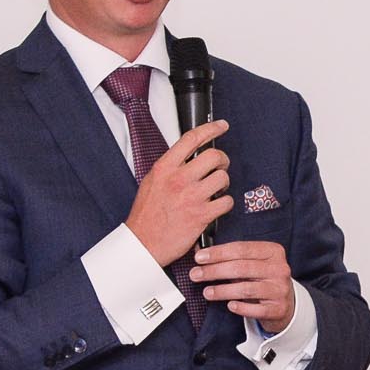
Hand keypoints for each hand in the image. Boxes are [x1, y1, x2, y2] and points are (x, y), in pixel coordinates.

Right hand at [124, 120, 234, 264]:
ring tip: (215, 190)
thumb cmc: (147, 215)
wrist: (143, 243)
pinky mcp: (201, 215)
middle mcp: (179, 179)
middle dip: (222, 161)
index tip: (222, 126)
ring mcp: (191, 197)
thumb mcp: (151, 181)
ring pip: (223, 178)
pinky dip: (225, 204)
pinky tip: (216, 207)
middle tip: (219, 168)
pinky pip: (226, 202)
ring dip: (223, 184)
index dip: (211, 128)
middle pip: (214, 156)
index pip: (192, 139)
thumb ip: (170, 167)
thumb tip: (188, 156)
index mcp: (165, 167)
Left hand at [191, 241, 294, 333]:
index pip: (241, 249)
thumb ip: (231, 258)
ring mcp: (280, 289)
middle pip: (241, 268)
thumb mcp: (252, 263)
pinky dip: (241, 307)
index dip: (218, 253)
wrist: (284, 302)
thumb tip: (200, 255)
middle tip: (196, 274)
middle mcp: (279, 269)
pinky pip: (256, 309)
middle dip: (215, 271)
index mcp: (273, 251)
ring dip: (222, 291)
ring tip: (207, 292)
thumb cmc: (261, 279)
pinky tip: (229, 305)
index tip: (199, 258)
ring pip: (246, 289)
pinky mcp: (279, 308)